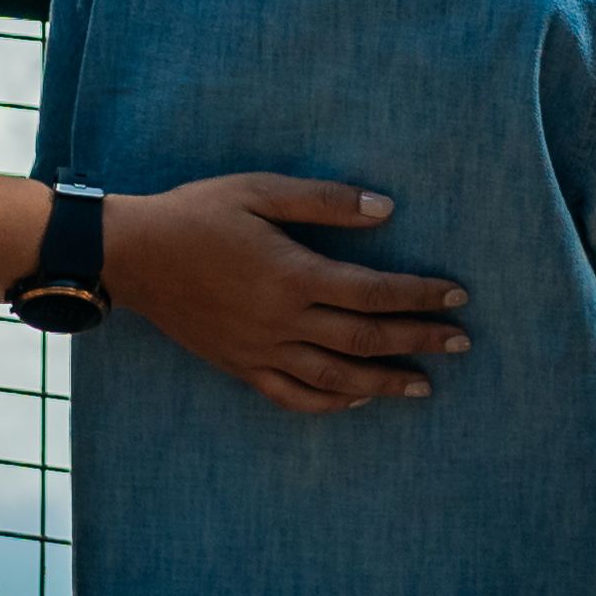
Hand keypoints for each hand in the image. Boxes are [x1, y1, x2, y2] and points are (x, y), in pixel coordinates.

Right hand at [115, 175, 471, 414]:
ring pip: (336, 380)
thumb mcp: (260, 190)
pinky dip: (330, 404)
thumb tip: (386, 210)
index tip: (458, 296)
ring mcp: (260, 351)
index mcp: (293, 275)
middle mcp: (282, 321)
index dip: (421, 295)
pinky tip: (356, 401)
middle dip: (420, 341)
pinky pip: (292, 396)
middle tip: (463, 342)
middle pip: (366, 340)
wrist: (133, 255)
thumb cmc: (197, 213)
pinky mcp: (240, 367)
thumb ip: (324, 201)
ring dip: (386, 384)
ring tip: (425, 386)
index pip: (374, 292)